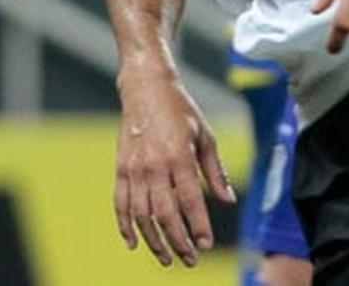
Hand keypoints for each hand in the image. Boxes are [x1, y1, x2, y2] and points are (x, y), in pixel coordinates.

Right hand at [114, 69, 235, 267]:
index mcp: (179, 156)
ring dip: (154, 241)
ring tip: (166, 258)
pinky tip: (134, 243)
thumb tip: (227, 200)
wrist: (146, 88)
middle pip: (166, 214)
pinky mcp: (120, 168)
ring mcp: (134, 168)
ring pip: (142, 215)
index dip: (198, 225)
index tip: (206, 244)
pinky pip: (120, 204)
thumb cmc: (180, 109)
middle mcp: (154, 165)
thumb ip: (215, 171)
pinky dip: (125, 226)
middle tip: (189, 260)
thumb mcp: (205, 136)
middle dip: (178, 242)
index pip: (190, 200)